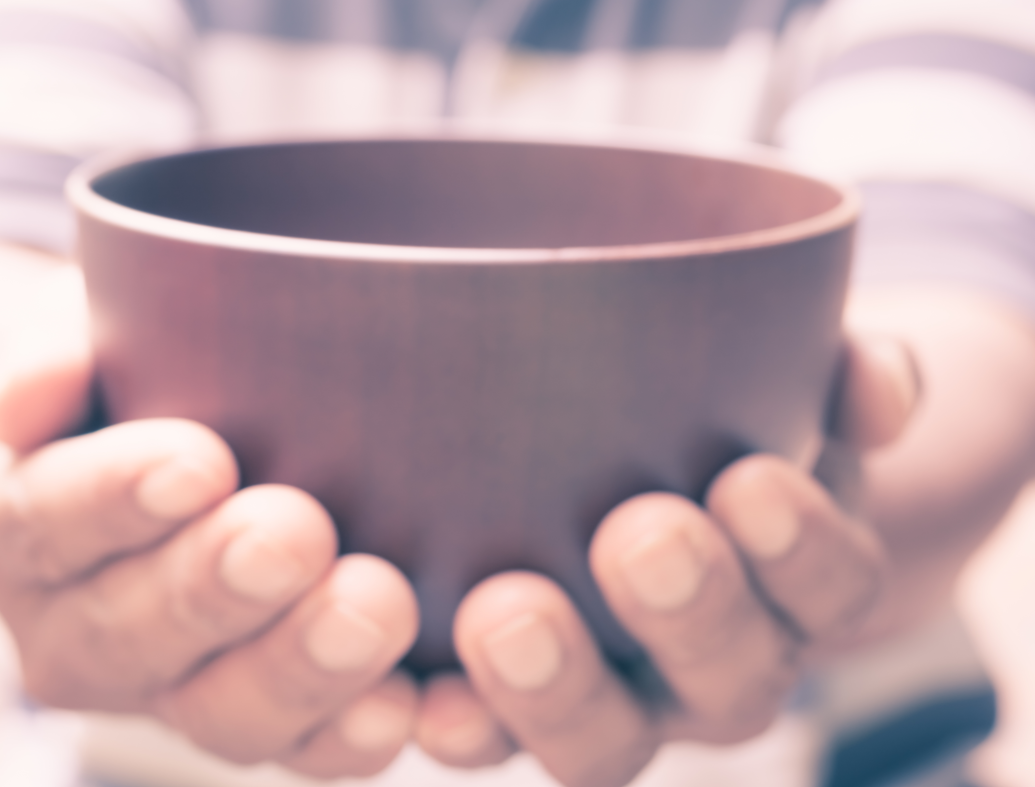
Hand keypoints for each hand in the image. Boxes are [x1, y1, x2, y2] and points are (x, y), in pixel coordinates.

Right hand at [0, 270, 420, 778]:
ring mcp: (174, 687)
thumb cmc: (133, 374)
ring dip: (298, 667)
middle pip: (128, 635)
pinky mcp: (266, 715)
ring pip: (221, 711)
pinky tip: (415, 700)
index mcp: (15, 527)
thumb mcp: (80, 331)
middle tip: (293, 532)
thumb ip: (44, 353)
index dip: (111, 499)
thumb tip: (18, 400)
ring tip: (375, 605)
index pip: (41, 521)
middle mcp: (79, 629)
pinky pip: (307, 748)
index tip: (198, 461)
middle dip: (211, 588)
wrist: (184, 442)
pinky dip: (358, 729)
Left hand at [411, 332, 918, 786]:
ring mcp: (618, 702)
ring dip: (561, 690)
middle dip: (690, 614)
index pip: (834, 588)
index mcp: (795, 590)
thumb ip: (844, 375)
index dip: (803, 550)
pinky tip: (423, 695)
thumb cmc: (715, 429)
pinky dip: (463, 725)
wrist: (645, 485)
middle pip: (729, 683)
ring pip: (609, 741)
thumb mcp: (785, 389)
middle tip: (640, 535)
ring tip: (503, 617)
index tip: (749, 478)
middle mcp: (715, 668)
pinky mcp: (513, 709)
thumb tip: (880, 381)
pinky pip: (494, 742)